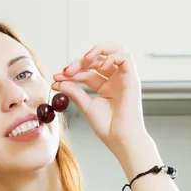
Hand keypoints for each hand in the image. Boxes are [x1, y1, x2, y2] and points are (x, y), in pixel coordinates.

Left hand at [52, 44, 149, 160]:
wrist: (120, 139)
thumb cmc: (107, 128)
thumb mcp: (86, 106)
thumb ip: (75, 92)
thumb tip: (58, 83)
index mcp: (105, 88)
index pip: (87, 73)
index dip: (72, 73)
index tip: (57, 78)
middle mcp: (115, 81)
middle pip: (98, 60)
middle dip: (80, 62)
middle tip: (67, 70)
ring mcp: (124, 78)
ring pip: (115, 51)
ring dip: (98, 51)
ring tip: (84, 60)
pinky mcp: (133, 79)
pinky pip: (125, 57)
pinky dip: (111, 57)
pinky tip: (99, 68)